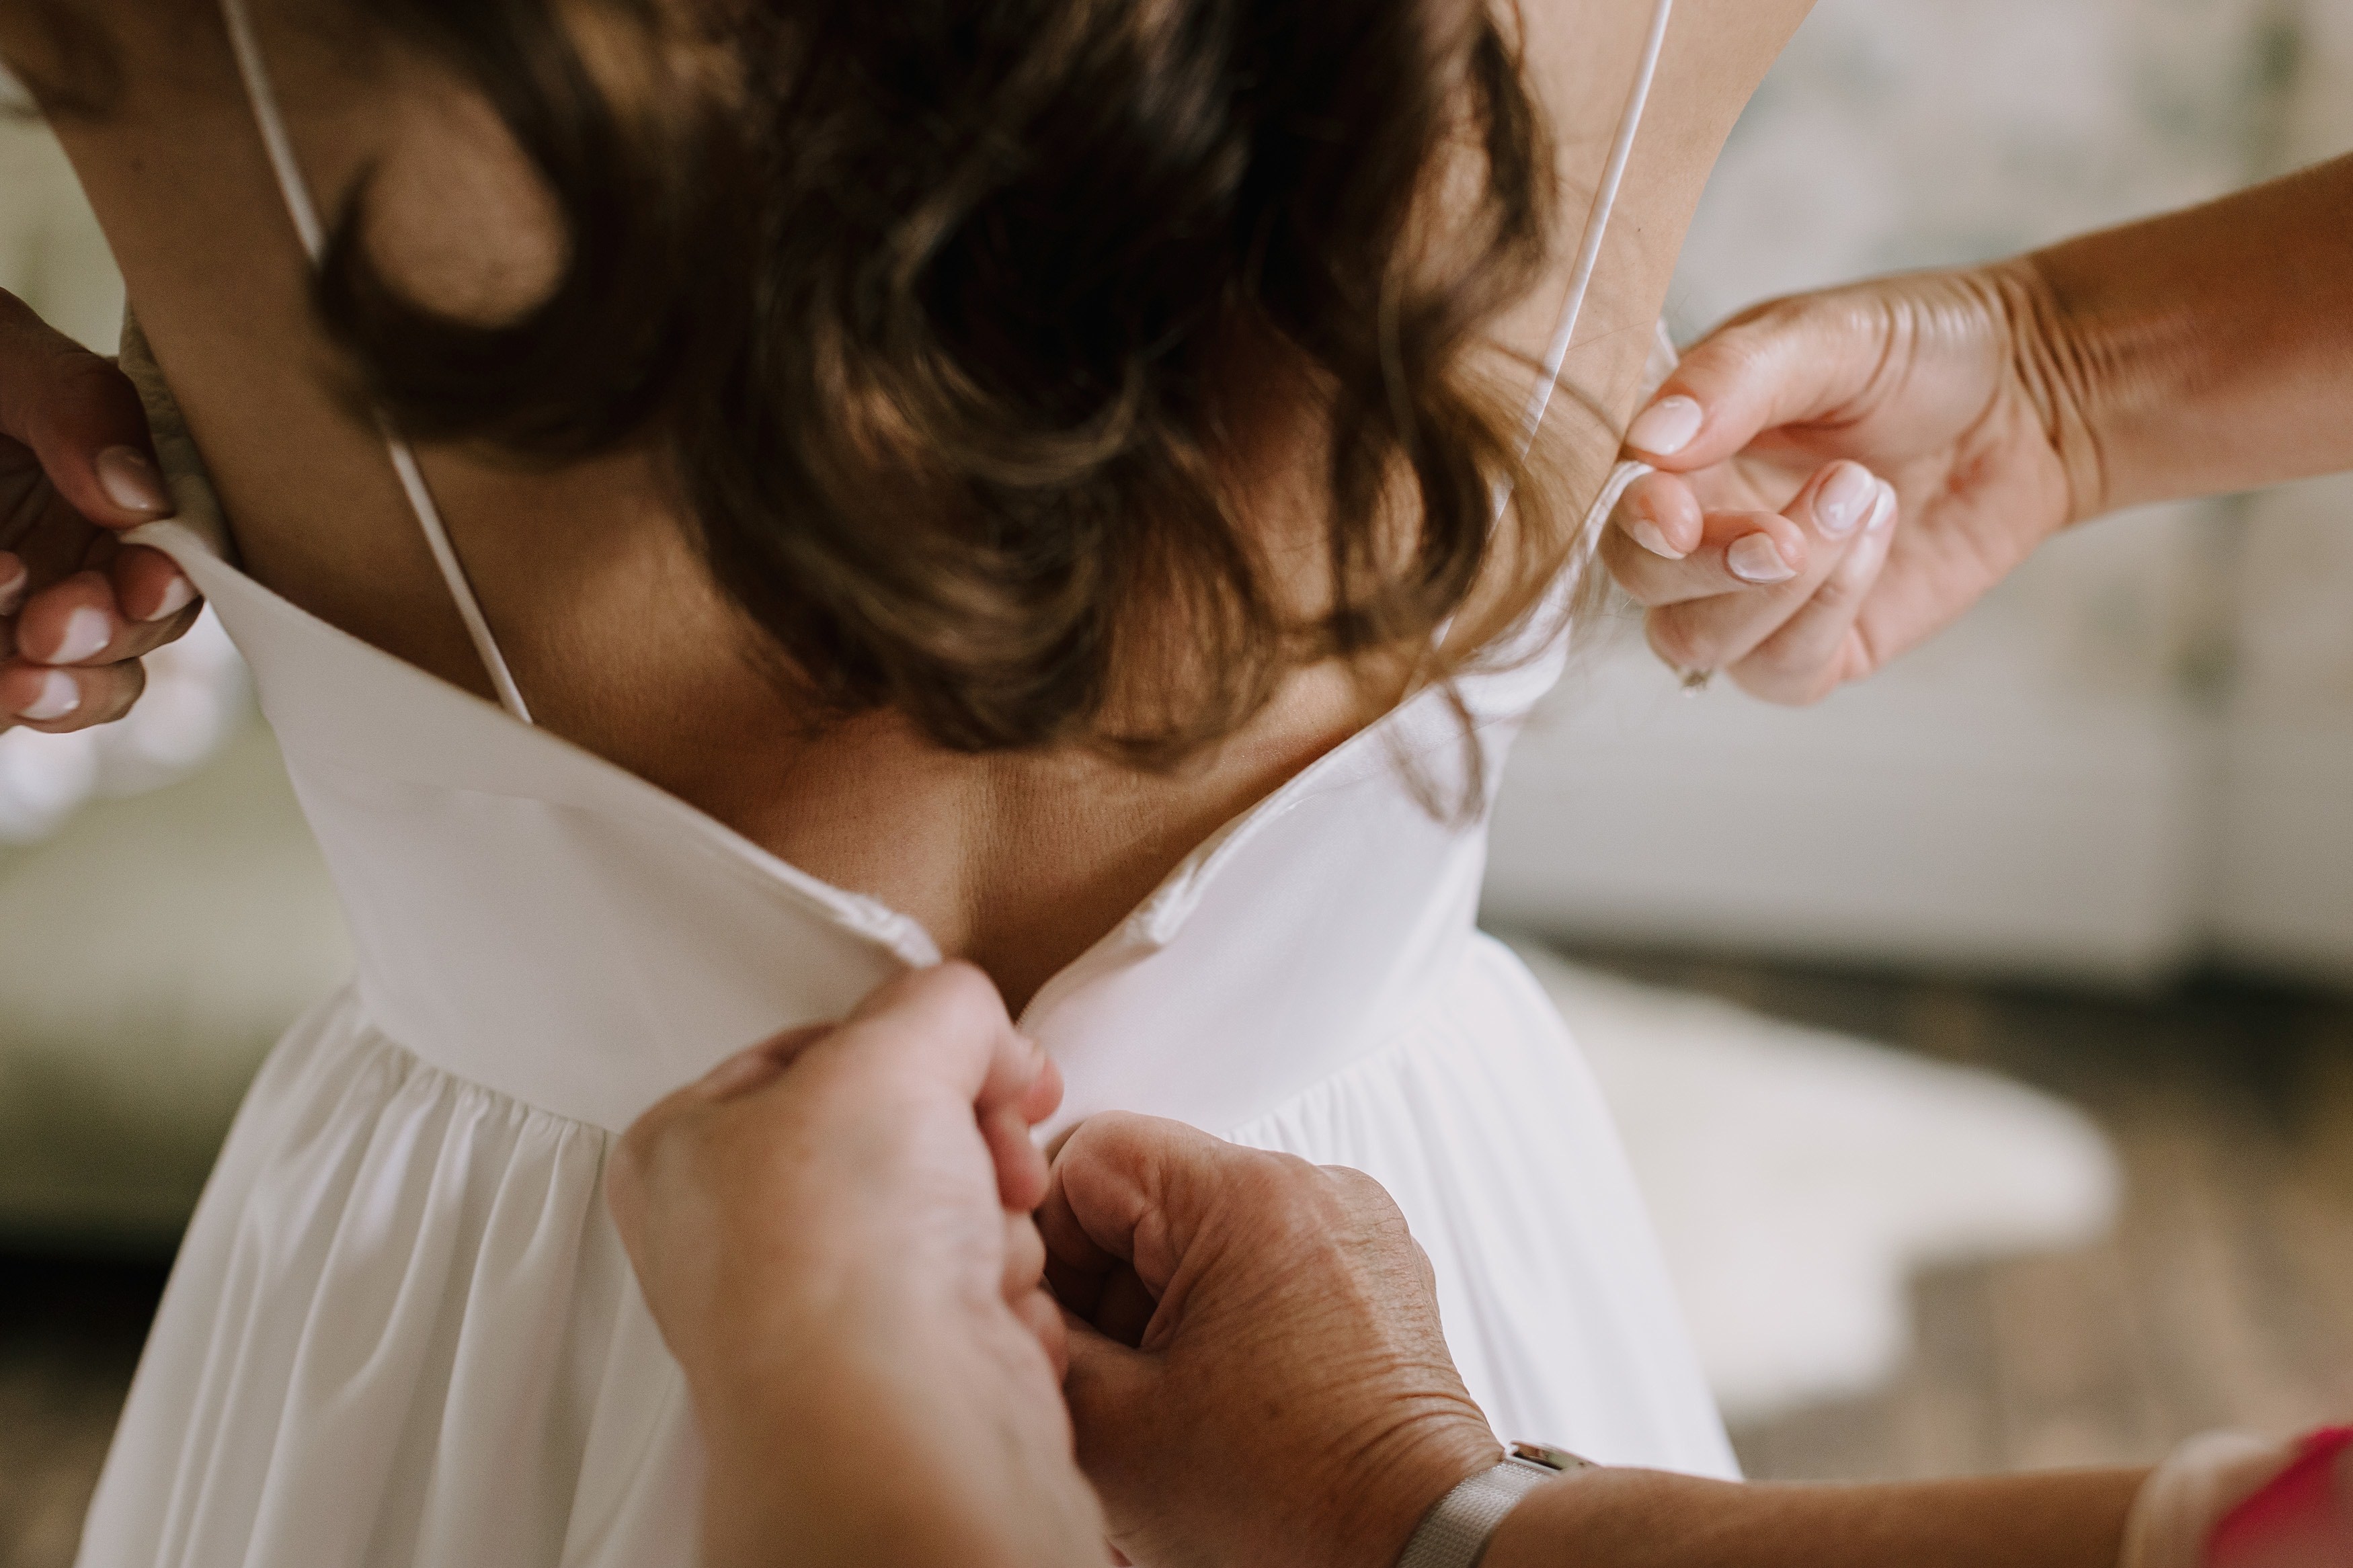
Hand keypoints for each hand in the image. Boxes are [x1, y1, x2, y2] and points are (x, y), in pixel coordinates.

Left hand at [0, 287, 202, 731]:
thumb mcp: (5, 355)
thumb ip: (80, 406)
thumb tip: (141, 497)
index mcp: (121, 486)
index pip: (185, 547)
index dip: (176, 576)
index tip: (147, 582)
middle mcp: (92, 553)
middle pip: (146, 627)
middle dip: (113, 637)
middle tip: (57, 628)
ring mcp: (39, 611)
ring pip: (91, 684)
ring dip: (70, 692)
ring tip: (20, 678)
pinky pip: (13, 704)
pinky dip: (11, 704)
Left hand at [606, 963, 1102, 1567]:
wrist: (898, 1423)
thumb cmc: (838, 1259)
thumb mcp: (891, 1048)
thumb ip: (942, 1003)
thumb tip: (975, 1022)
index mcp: (686, 1151)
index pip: (820, 1050)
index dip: (914, 1041)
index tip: (976, 1052)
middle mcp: (739, 1238)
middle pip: (903, 1130)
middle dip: (973, 1136)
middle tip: (993, 1145)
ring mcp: (822, 1312)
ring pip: (955, 1208)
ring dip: (996, 1218)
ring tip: (979, 1245)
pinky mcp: (898, 1372)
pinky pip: (982, 1294)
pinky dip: (1004, 1296)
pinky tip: (984, 1313)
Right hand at [1042, 1112, 1500, 1567]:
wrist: (1420, 1555)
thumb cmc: (1291, 1502)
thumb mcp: (1115, 1427)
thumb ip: (1038, 1334)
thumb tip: (1008, 1292)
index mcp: (1249, 1197)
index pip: (1091, 1154)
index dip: (1048, 1239)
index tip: (1055, 1322)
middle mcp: (1313, 1190)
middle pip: (1149, 1197)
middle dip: (1106, 1287)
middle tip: (1104, 1382)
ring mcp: (1354, 1230)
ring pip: (1200, 1236)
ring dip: (1159, 1309)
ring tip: (1165, 1405)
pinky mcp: (1375, 1274)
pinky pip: (1263, 1265)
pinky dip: (1221, 1319)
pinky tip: (1214, 1398)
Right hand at [1603, 262, 2080, 703]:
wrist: (2033, 396)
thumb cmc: (1920, 350)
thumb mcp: (1827, 333)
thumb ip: (1732, 379)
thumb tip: (1649, 441)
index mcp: (1674, 446)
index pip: (1610, 502)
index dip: (1632, 520)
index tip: (1672, 515)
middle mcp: (1697, 524)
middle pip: (1641, 585)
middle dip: (1709, 565)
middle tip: (1787, 530)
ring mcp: (1751, 594)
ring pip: (1699, 643)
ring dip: (1782, 586)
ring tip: (1864, 496)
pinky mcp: (1816, 644)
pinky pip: (1778, 674)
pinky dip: (1823, 615)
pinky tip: (1876, 541)